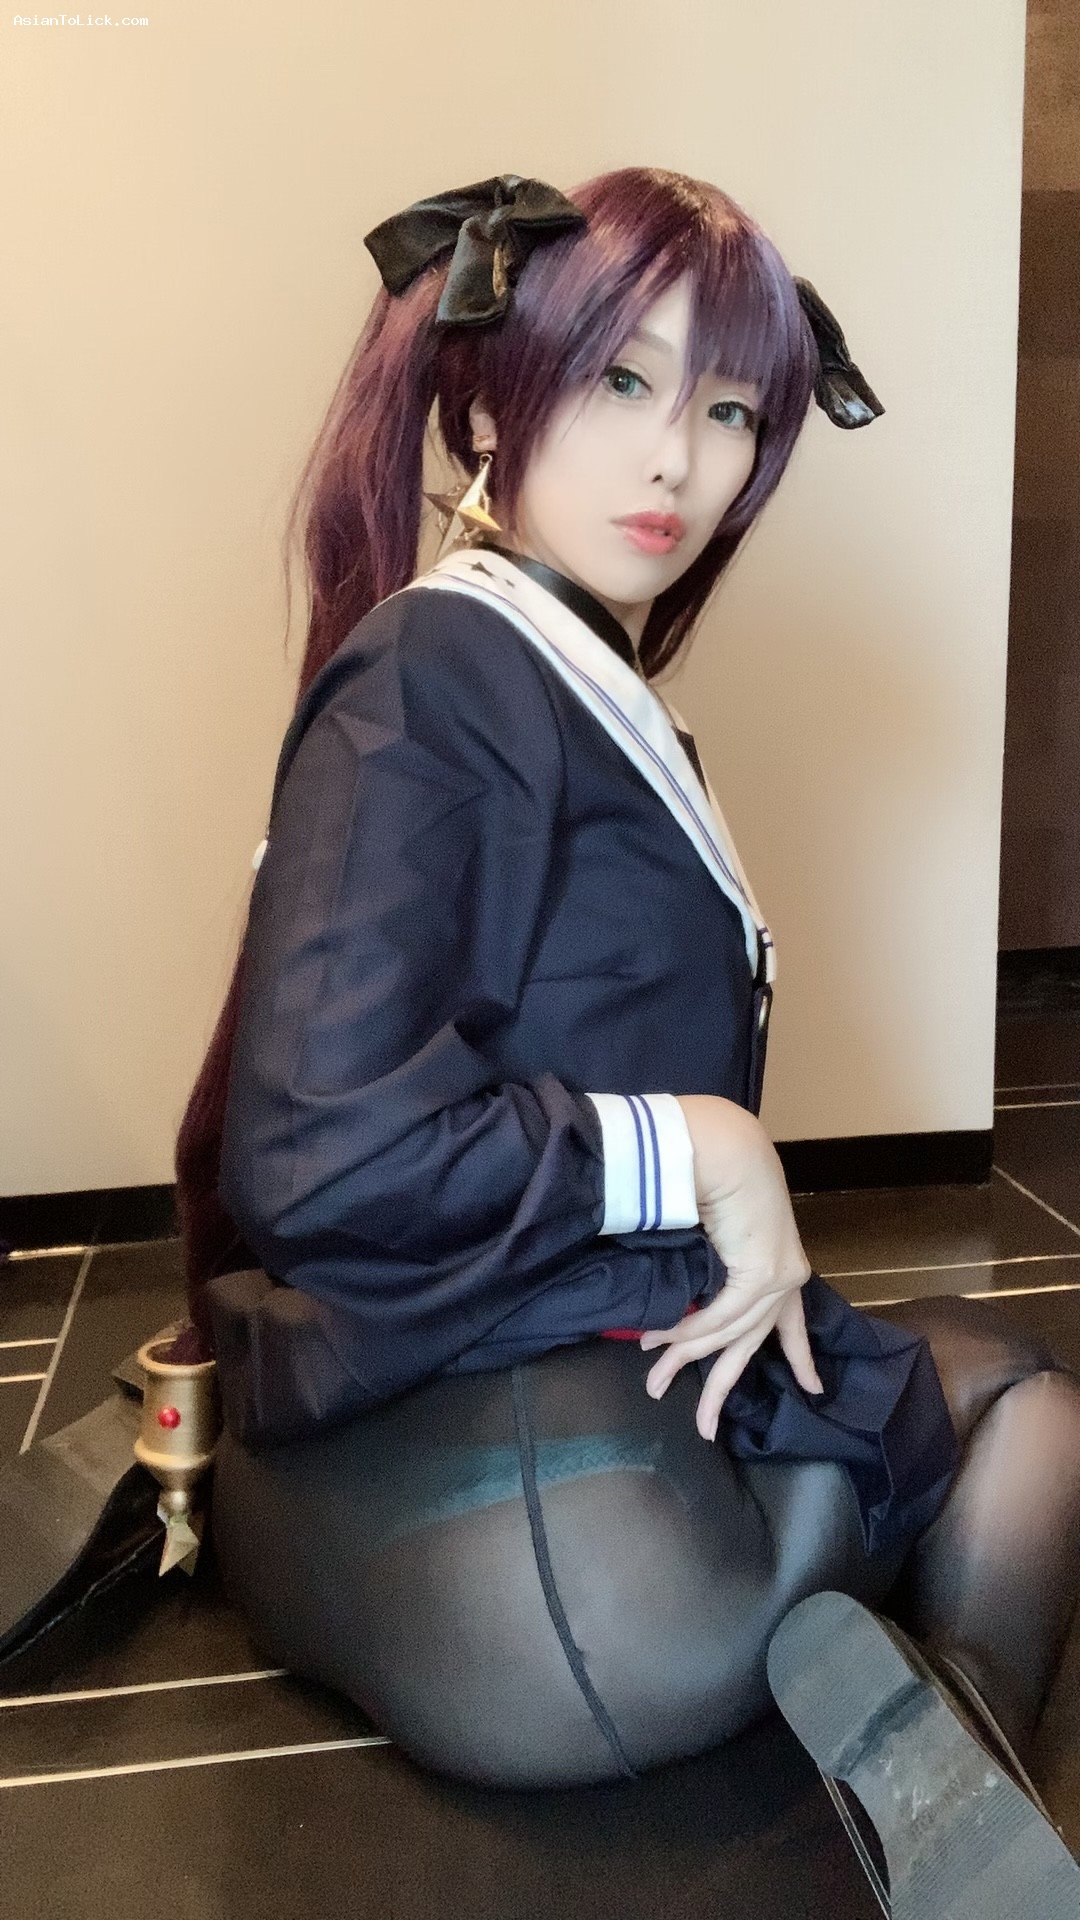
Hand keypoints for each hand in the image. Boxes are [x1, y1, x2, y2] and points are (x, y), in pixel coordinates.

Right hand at [640, 1096, 823, 1441]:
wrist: (721, 1144)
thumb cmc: (714, 1171)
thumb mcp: (717, 1231)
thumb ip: (711, 1267)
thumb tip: (680, 1299)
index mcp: (781, 1264)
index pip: (792, 1321)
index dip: (800, 1357)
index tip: (812, 1388)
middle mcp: (786, 1276)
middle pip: (753, 1346)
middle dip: (722, 1388)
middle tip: (704, 1427)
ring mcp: (777, 1277)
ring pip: (728, 1337)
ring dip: (684, 1359)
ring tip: (654, 1380)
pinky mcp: (761, 1275)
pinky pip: (719, 1318)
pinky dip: (686, 1332)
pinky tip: (660, 1343)